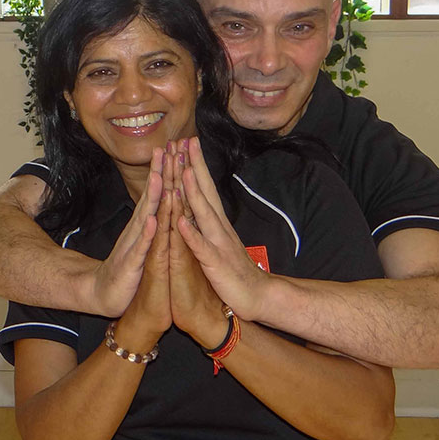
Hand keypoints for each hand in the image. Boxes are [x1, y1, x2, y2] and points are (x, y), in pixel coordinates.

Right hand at [86, 149, 164, 317]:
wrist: (103, 294)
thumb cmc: (127, 268)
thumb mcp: (143, 242)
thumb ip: (150, 222)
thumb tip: (159, 202)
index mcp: (144, 226)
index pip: (156, 195)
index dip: (164, 172)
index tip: (172, 150)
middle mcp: (138, 231)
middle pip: (150, 198)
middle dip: (158, 174)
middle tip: (165, 150)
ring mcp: (134, 246)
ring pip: (146, 218)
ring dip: (153, 198)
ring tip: (160, 177)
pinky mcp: (132, 265)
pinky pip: (142, 248)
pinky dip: (148, 234)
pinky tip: (153, 221)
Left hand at [175, 137, 270, 321]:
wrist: (257, 296)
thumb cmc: (234, 269)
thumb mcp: (218, 241)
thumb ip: (207, 222)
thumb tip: (196, 203)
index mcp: (216, 222)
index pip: (205, 187)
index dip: (195, 165)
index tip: (186, 142)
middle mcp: (218, 228)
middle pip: (204, 192)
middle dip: (193, 167)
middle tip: (184, 143)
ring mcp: (217, 244)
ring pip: (203, 215)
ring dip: (192, 194)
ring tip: (181, 174)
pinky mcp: (215, 264)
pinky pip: (201, 248)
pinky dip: (191, 234)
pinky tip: (181, 222)